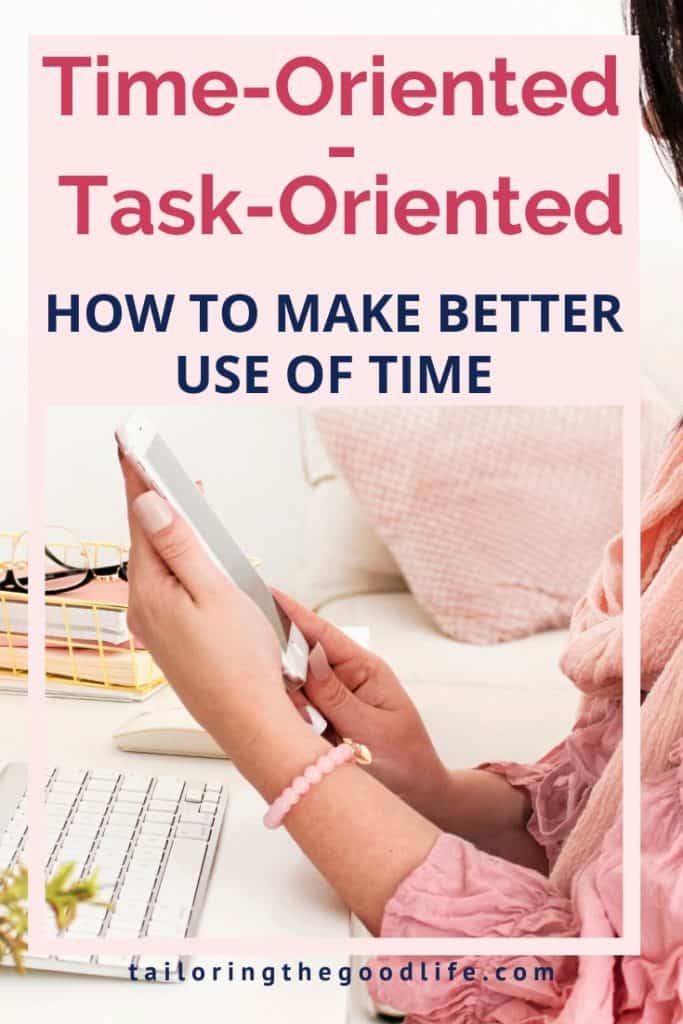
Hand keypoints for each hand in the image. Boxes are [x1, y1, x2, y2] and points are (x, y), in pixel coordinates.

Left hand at [119, 454, 306, 765]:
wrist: (251, 721)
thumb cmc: (241, 664)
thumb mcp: (215, 592)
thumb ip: (180, 546)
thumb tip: (149, 506)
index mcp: (150, 594)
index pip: (140, 521)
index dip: (139, 481)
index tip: (132, 449)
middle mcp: (144, 610)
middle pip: (146, 542)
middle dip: (155, 503)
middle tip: (159, 467)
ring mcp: (155, 628)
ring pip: (158, 565)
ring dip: (170, 533)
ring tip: (181, 504)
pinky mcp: (171, 639)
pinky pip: (168, 588)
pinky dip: (179, 563)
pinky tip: (193, 557)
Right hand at [274, 590, 451, 824]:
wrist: (419, 799)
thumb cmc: (405, 763)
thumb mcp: (371, 729)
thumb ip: (336, 698)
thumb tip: (308, 659)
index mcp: (364, 670)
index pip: (322, 634)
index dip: (293, 614)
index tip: (267, 593)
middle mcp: (345, 680)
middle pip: (300, 659)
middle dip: (287, 676)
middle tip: (298, 706)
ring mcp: (332, 701)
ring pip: (294, 689)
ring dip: (293, 708)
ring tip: (318, 735)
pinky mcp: (322, 723)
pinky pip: (297, 714)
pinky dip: (293, 724)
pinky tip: (306, 739)